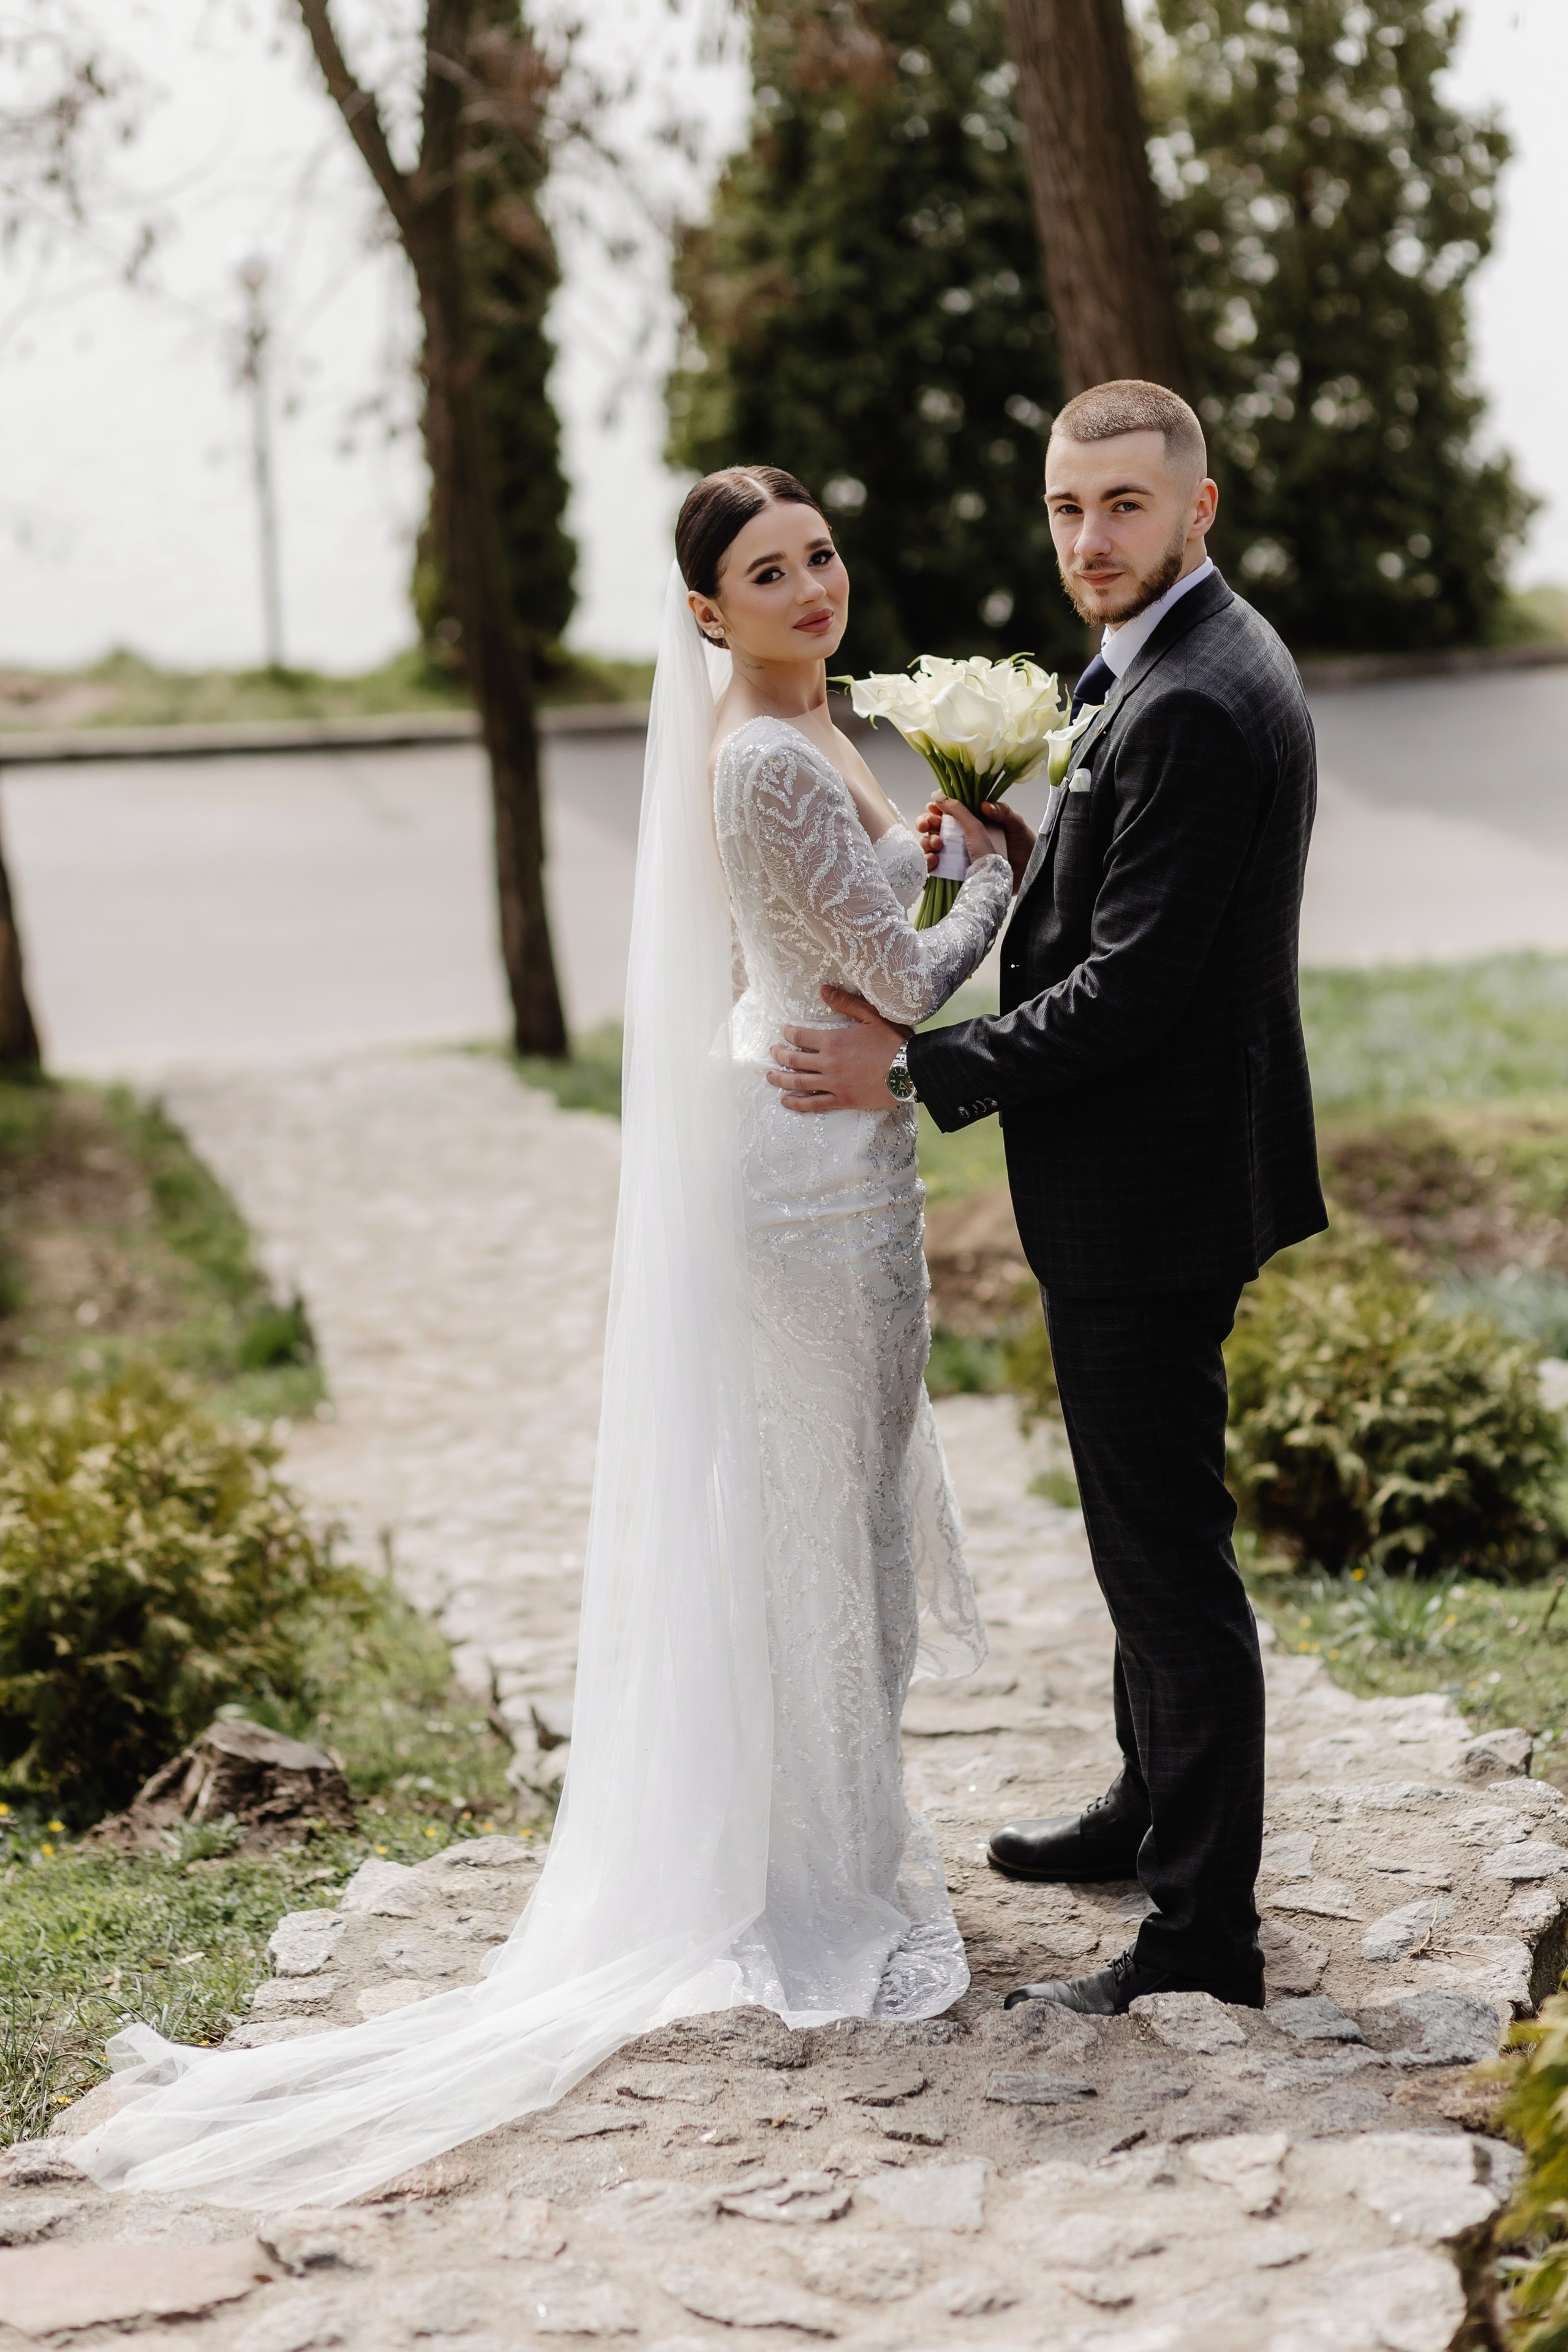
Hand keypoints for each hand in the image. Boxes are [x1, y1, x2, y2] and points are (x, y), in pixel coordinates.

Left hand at [767, 987, 912, 1113]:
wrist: (910, 1071)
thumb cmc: (894, 1042)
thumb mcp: (871, 1016)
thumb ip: (845, 1003)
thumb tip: (822, 989)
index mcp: (833, 1041)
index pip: (800, 1037)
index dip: (788, 1034)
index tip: (783, 1032)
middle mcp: (828, 1063)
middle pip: (794, 1060)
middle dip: (779, 1055)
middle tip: (772, 1052)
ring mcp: (833, 1084)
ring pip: (798, 1082)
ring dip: (780, 1079)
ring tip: (769, 1076)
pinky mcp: (842, 1100)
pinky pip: (813, 1104)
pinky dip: (797, 1104)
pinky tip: (785, 1101)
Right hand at [916, 796, 1034, 890]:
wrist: (1031, 876)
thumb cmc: (1025, 847)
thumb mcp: (1015, 825)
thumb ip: (1001, 811)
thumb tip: (982, 804)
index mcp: (974, 823)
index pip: (948, 811)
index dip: (937, 807)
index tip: (933, 806)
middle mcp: (963, 839)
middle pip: (934, 828)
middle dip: (925, 823)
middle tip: (928, 825)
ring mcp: (958, 857)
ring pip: (931, 847)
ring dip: (926, 843)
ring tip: (936, 846)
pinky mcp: (957, 875)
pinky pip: (935, 872)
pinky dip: (928, 866)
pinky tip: (933, 863)